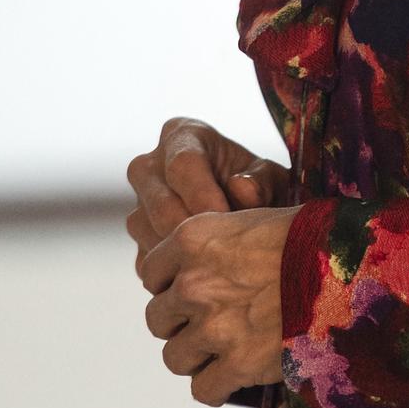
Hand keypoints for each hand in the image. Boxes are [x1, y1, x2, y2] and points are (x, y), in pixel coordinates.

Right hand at [125, 115, 291, 278]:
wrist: (243, 208)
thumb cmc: (258, 185)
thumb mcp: (270, 179)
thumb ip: (261, 182)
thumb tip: (241, 188)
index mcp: (182, 136)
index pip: (183, 164)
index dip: (205, 196)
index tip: (228, 221)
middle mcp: (149, 166)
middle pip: (161, 204)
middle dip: (194, 233)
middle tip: (225, 252)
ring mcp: (138, 202)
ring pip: (148, 234)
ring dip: (183, 254)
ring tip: (220, 261)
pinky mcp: (138, 236)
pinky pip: (146, 258)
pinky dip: (174, 270)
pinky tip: (203, 272)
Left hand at [140, 203, 299, 404]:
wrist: (353, 270)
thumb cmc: (313, 238)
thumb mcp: (255, 220)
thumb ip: (218, 242)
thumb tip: (208, 262)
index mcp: (194, 239)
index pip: (152, 272)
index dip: (170, 285)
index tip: (190, 293)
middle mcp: (194, 282)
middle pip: (157, 319)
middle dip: (180, 325)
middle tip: (208, 326)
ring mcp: (214, 326)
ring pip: (175, 358)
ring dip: (196, 359)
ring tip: (221, 355)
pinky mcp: (238, 364)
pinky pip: (203, 390)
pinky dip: (216, 388)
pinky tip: (232, 380)